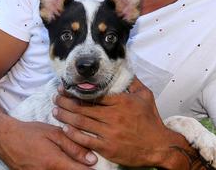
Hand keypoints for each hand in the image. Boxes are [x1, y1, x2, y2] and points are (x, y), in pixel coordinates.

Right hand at [0, 115, 96, 169]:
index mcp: (54, 162)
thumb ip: (74, 147)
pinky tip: (58, 166)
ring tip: (68, 161)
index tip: (94, 166)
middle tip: (81, 163)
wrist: (5, 139)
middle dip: (78, 169)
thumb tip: (92, 160)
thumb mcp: (53, 133)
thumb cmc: (30, 133)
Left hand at [53, 77, 173, 166]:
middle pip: (83, 107)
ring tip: (55, 110)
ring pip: (81, 122)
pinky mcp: (107, 148)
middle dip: (66, 101)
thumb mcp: (145, 96)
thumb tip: (124, 68)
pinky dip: (73, 134)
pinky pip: (86, 140)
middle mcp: (113, 117)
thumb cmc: (152, 121)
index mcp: (120, 102)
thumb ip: (133, 82)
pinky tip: (65, 129)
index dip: (77, 91)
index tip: (67, 87)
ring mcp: (109, 133)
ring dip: (66, 116)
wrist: (160, 146)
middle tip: (56, 97)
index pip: (94, 94)